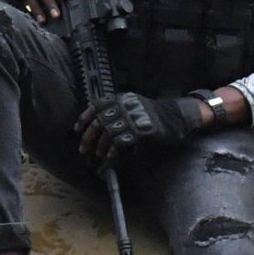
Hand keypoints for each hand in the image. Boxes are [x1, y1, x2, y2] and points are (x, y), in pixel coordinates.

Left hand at [77, 91, 204, 159]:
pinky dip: (113, 151)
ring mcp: (133, 118)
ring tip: (100, 154)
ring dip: (101, 147)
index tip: (77, 129)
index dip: (84, 117)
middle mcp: (125, 106)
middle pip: (99, 122)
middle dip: (88, 138)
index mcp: (121, 98)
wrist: (176, 117)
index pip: (96, 105)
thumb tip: (98, 124)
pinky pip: (120, 142)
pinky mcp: (141, 131)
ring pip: (108, 134)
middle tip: (83, 149)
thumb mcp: (133, 105)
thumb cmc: (153, 115)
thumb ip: (117, 111)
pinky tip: (112, 156)